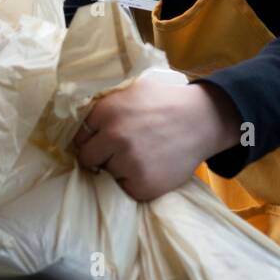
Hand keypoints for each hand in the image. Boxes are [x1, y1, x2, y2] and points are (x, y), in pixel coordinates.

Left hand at [72, 79, 241, 200]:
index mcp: (107, 112)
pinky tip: (149, 167)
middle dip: (99, 155)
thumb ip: (105, 103)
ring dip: (118, 168)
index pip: (79, 135)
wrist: (203, 120)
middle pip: (86, 157)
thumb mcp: (132, 90)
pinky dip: (133, 182)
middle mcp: (114, 137)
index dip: (91, 137)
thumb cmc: (166, 101)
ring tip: (141, 155)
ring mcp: (128, 163)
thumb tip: (76, 115)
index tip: (101, 139)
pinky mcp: (143, 185)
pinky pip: (124, 189)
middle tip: (119, 149)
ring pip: (106, 174)